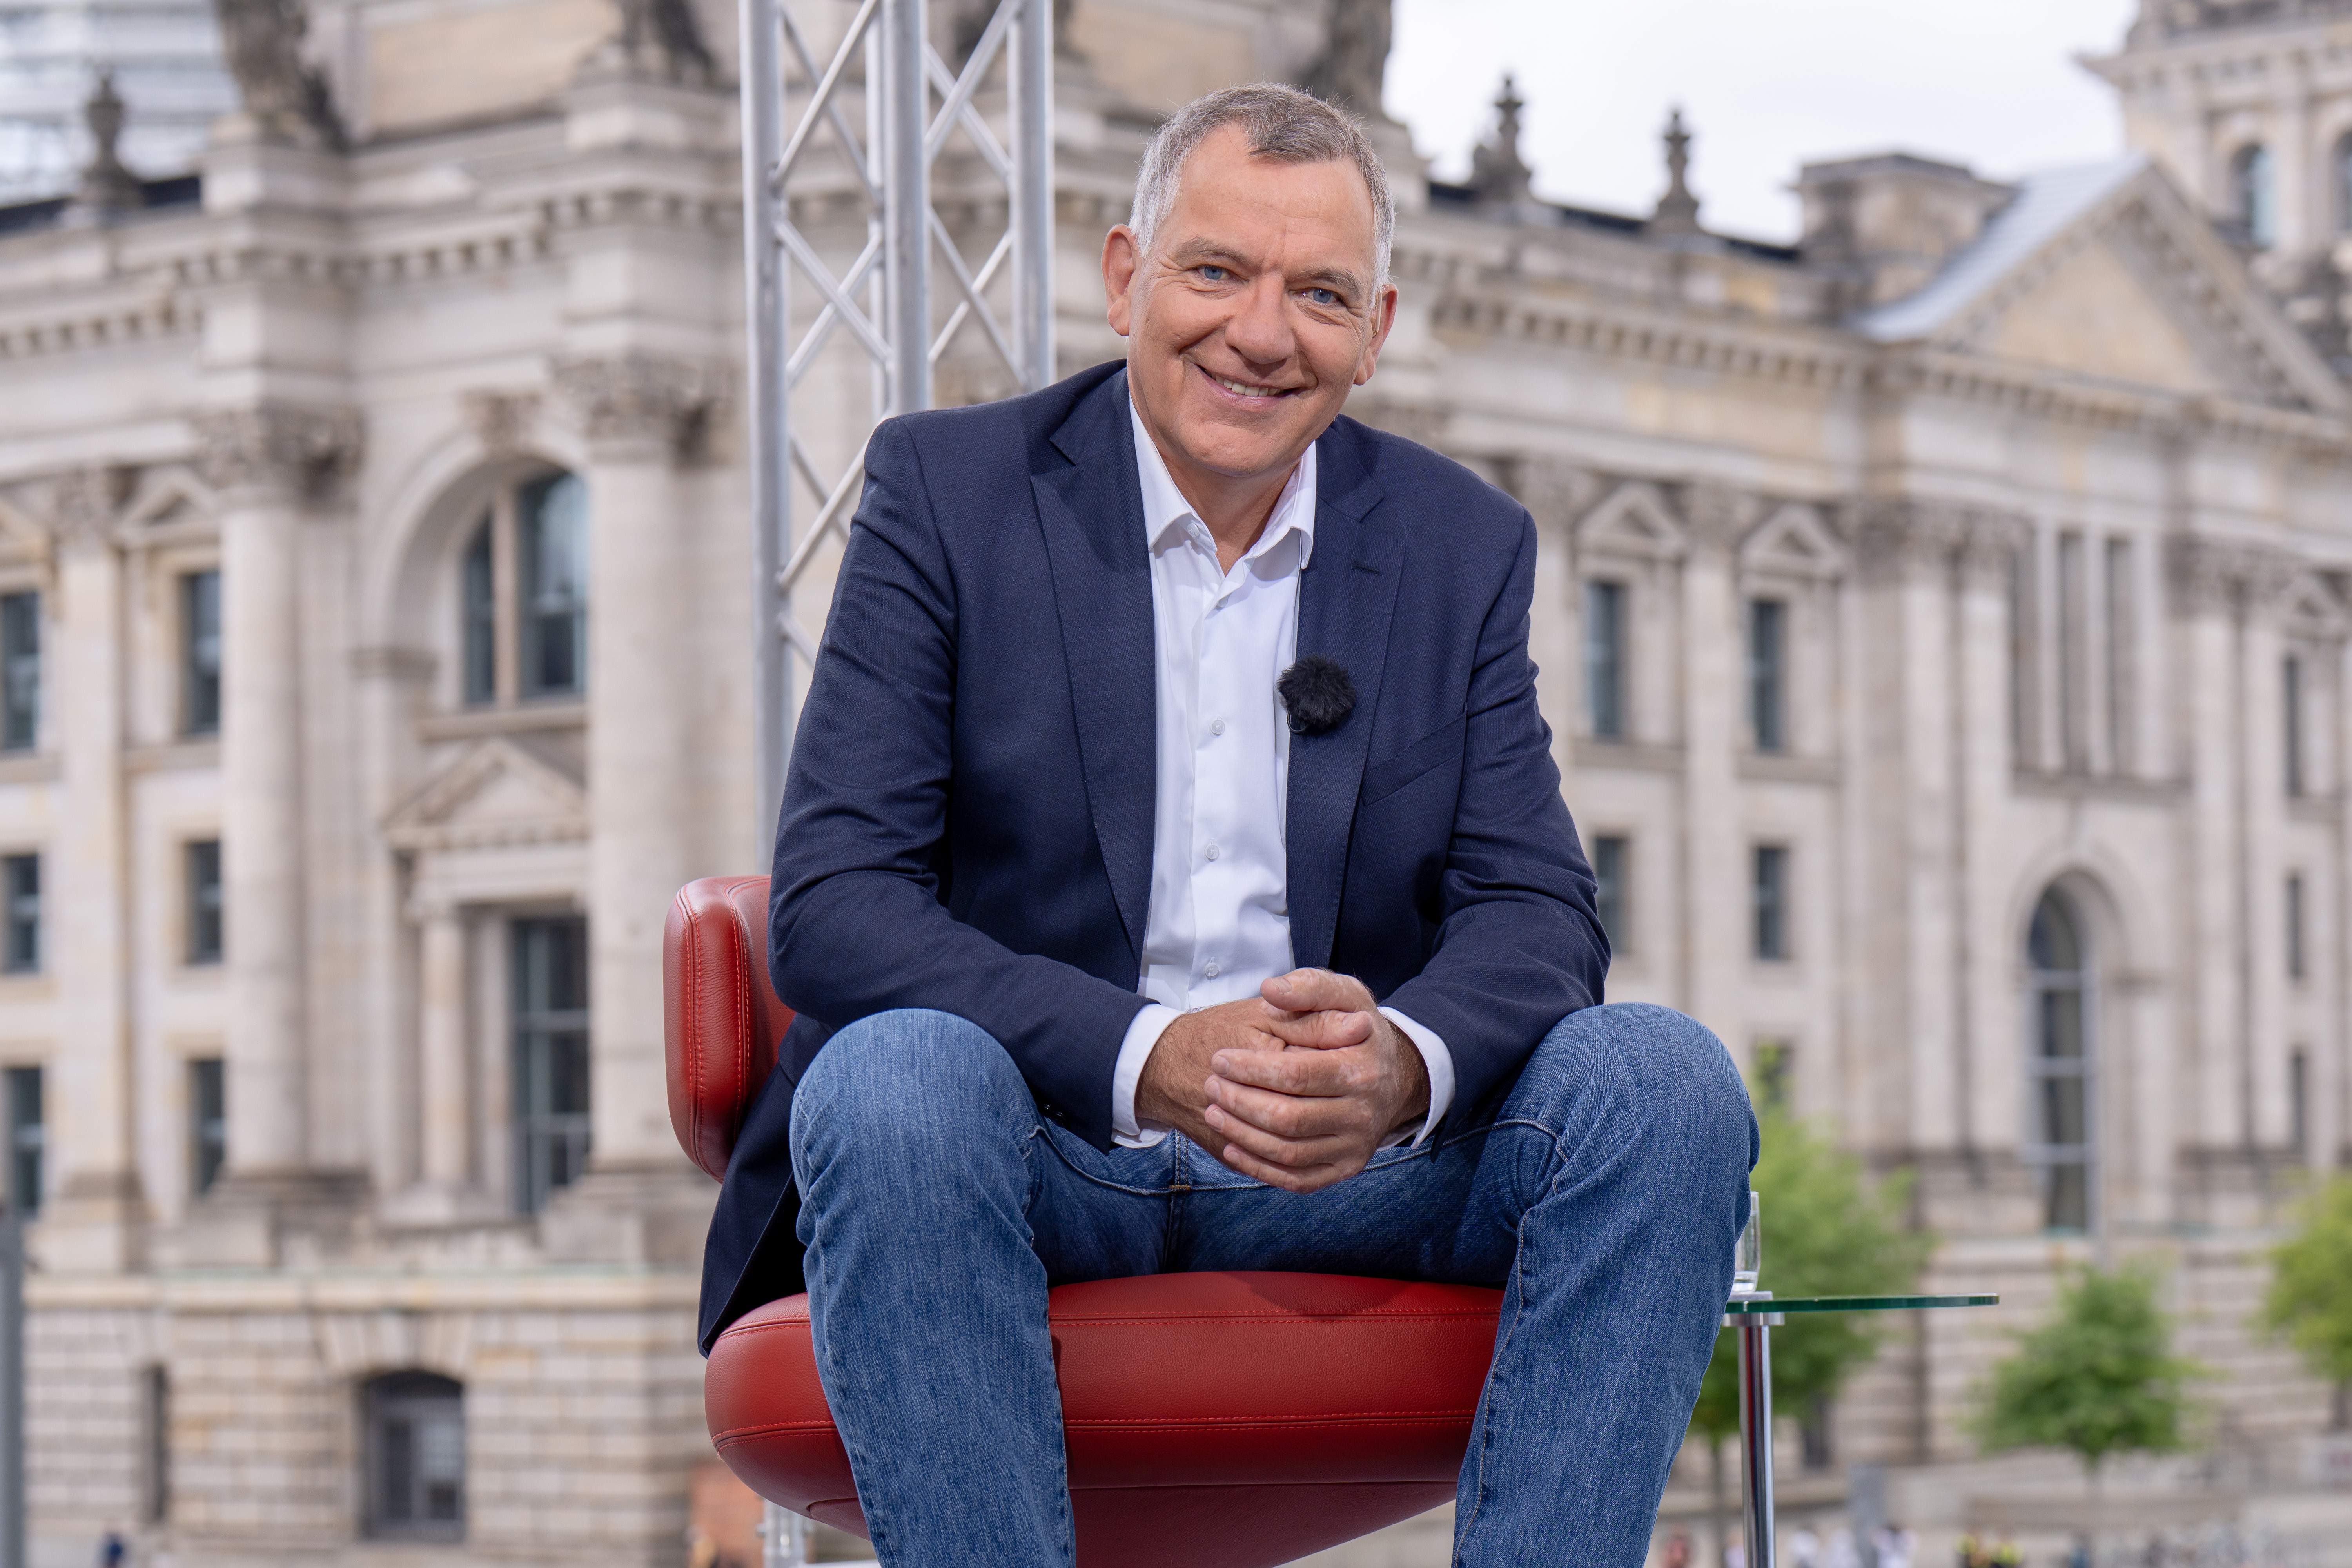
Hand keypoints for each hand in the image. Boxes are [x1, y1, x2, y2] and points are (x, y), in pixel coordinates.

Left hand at [1134, 969, 1428, 1193]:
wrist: (1391, 1073)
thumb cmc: (1354, 1029)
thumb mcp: (1342, 994)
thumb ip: (1307, 987)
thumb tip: (1271, 991)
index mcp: (1363, 1068)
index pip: (1296, 1074)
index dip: (1251, 1069)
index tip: (1219, 1059)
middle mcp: (1364, 1112)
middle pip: (1289, 1118)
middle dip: (1240, 1103)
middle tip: (1211, 1085)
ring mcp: (1356, 1145)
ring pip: (1288, 1152)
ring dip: (1242, 1135)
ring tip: (1214, 1111)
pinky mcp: (1345, 1168)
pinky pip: (1298, 1178)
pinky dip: (1260, 1167)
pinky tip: (1233, 1146)